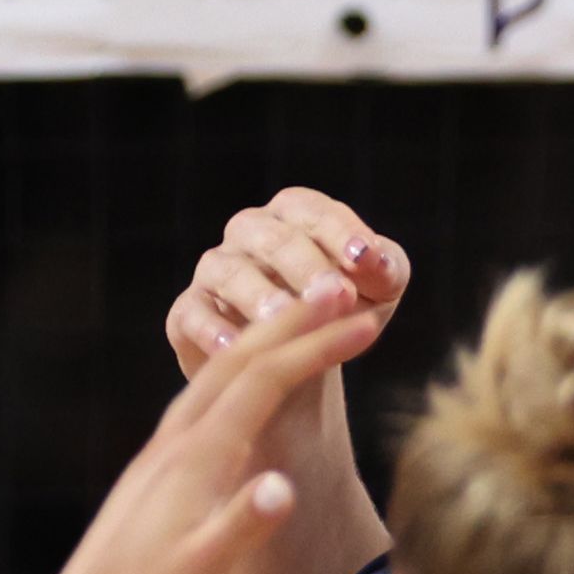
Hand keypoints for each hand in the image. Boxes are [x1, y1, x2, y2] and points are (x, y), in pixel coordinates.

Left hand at [32, 285, 379, 573]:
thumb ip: (242, 527)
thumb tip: (283, 487)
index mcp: (196, 457)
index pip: (264, 381)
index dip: (317, 347)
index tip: (367, 323)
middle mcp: (178, 439)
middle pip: (241, 357)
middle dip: (296, 318)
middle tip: (345, 287)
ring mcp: (165, 448)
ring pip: (221, 370)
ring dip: (268, 336)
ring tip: (307, 314)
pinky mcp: (160, 464)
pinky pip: (208, 393)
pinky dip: (243, 366)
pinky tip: (252, 372)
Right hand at [171, 186, 413, 377]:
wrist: (297, 364)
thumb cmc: (341, 311)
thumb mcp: (377, 290)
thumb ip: (385, 269)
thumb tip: (378, 261)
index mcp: (294, 217)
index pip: (312, 210)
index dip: (339, 231)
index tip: (365, 260)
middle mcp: (249, 234)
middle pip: (271, 238)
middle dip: (305, 264)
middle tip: (335, 294)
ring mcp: (215, 271)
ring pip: (227, 271)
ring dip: (257, 294)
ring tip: (284, 319)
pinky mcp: (188, 313)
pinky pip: (191, 314)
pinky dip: (209, 329)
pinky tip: (233, 347)